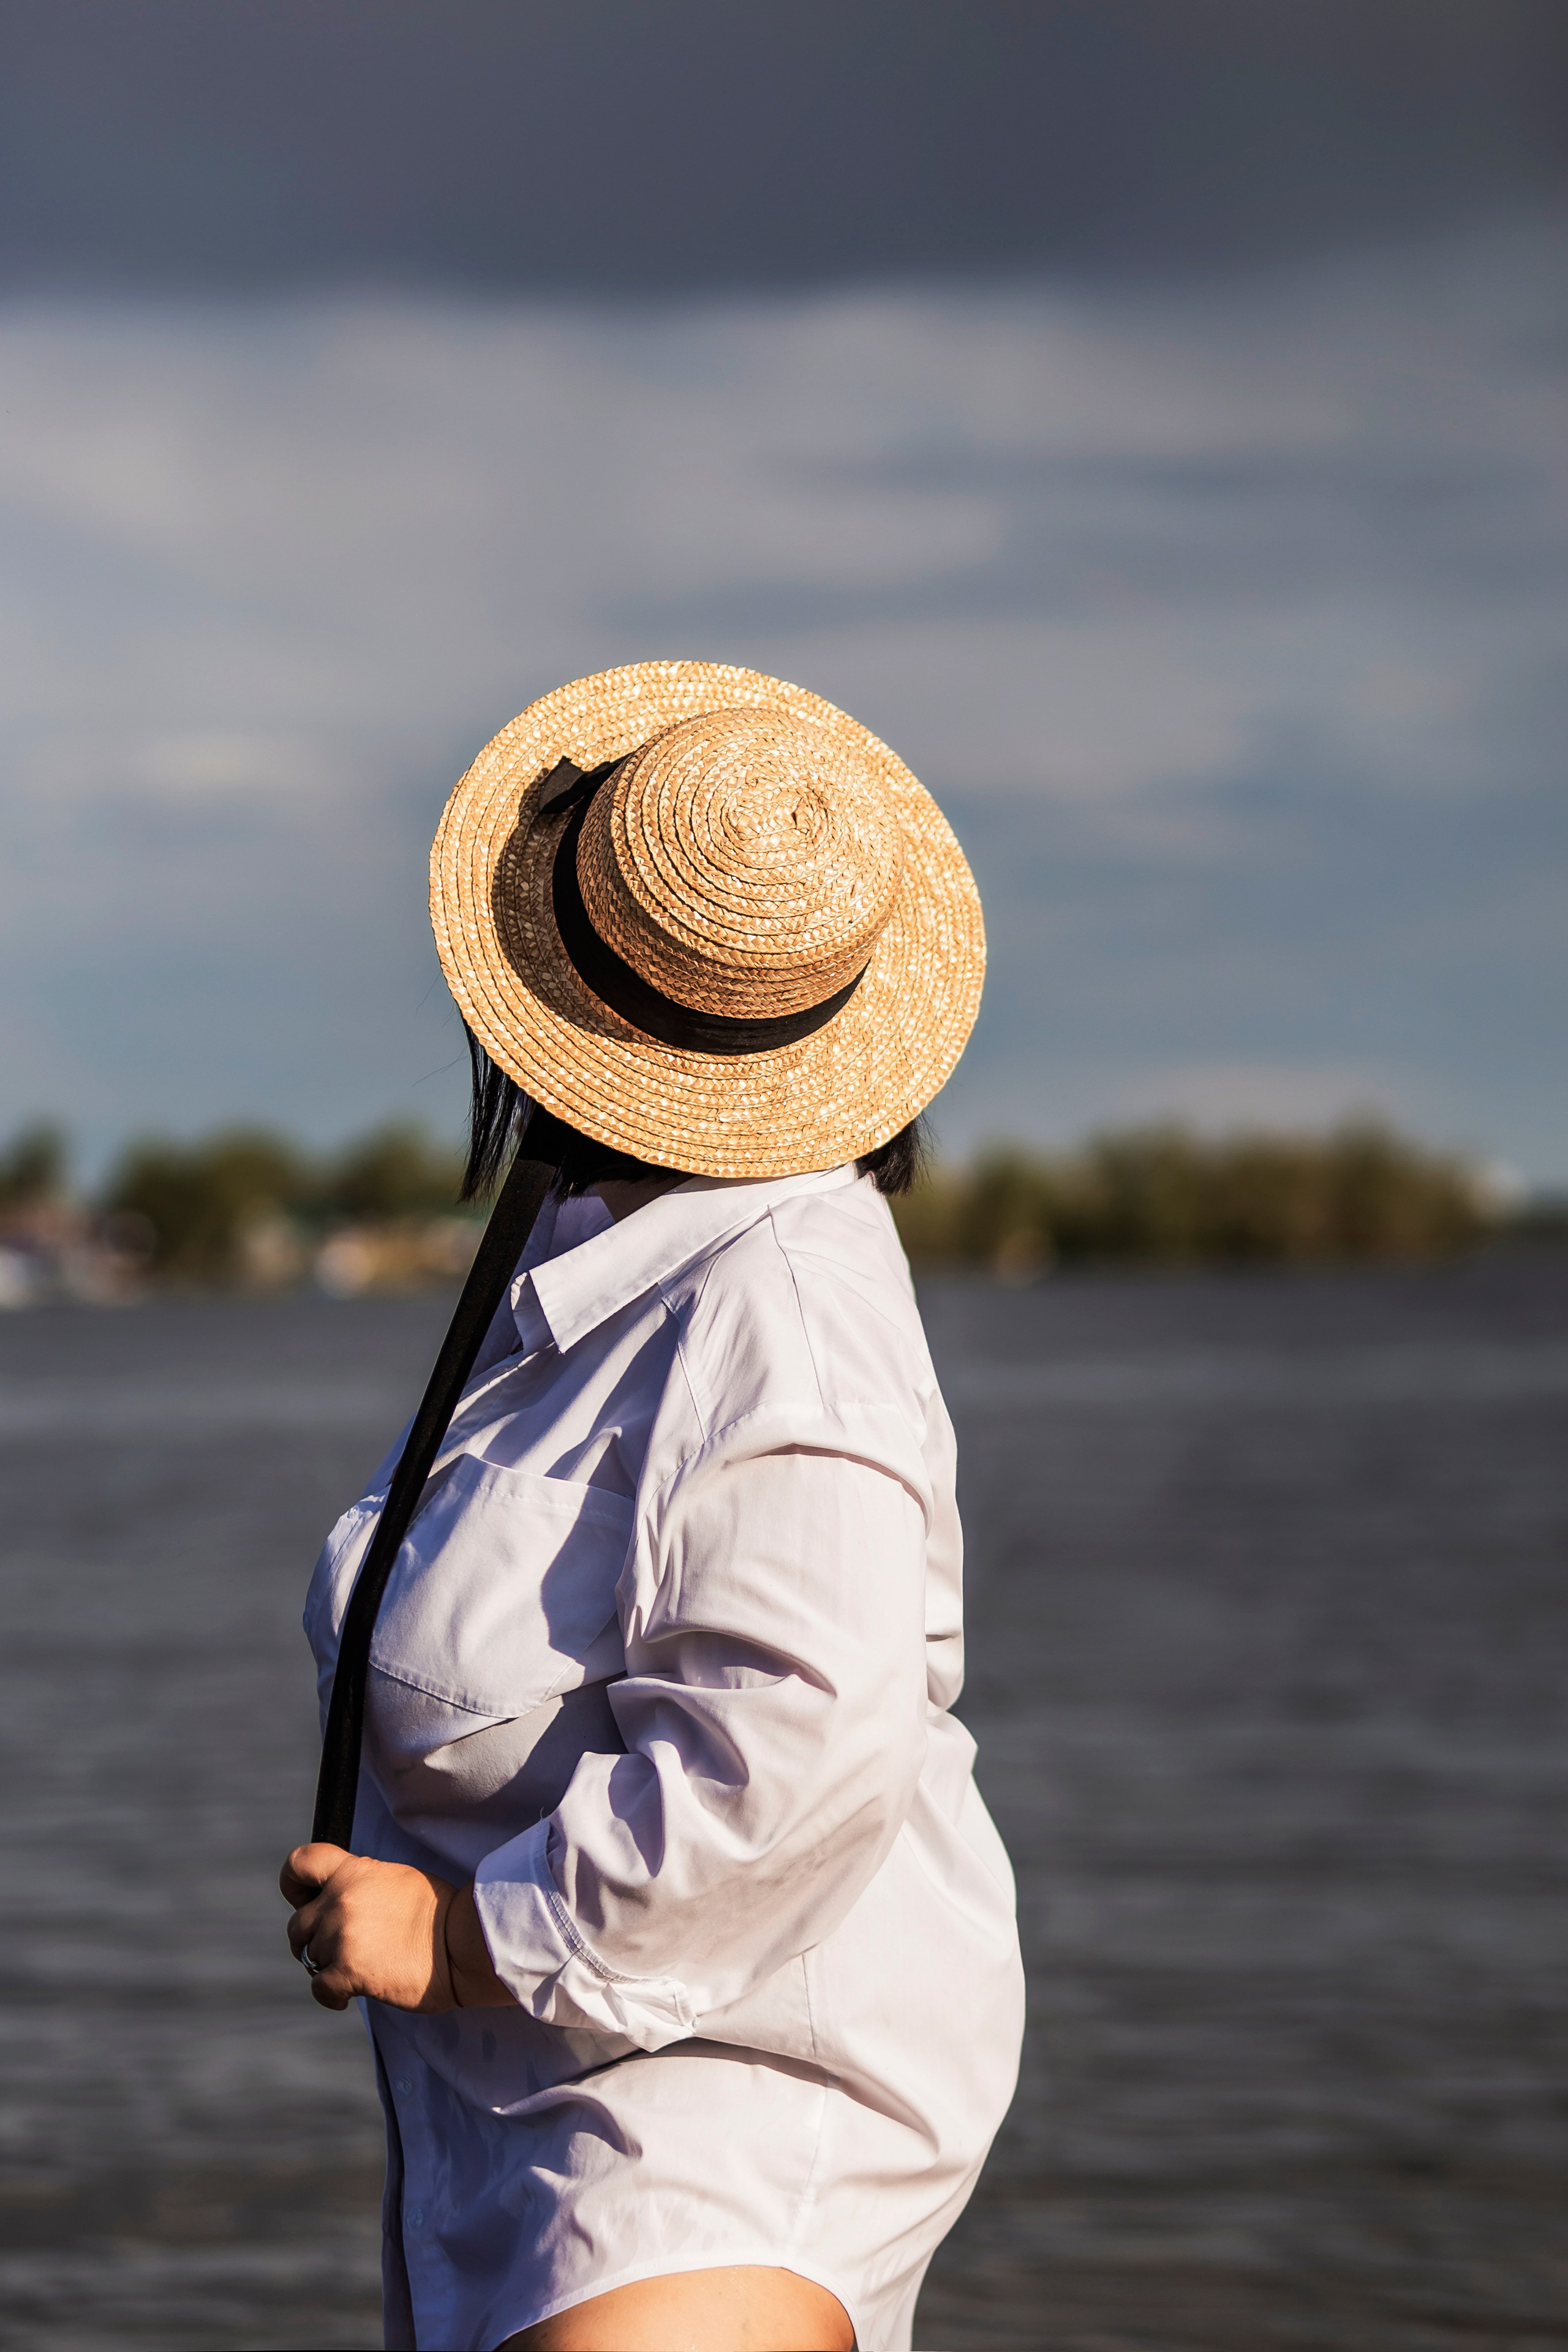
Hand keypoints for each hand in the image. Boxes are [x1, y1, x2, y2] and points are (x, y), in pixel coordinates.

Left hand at [280, 1844, 517, 2011]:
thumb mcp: (396, 1879)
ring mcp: (341, 1935)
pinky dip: (331, 1996)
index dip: (293, 1885)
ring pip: (310, 1957)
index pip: (300, 1863)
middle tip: (334, 1950)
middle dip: (311, 1940)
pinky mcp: (347, 1971)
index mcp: (354, 1871)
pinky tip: (347, 1996)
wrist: (462, 1943)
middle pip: (298, 1925)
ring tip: (356, 1970)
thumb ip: (362, 1884)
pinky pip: (319, 1988)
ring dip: (328, 1967)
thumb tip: (342, 1899)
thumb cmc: (438, 1913)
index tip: (304, 1900)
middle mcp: (341, 1899)